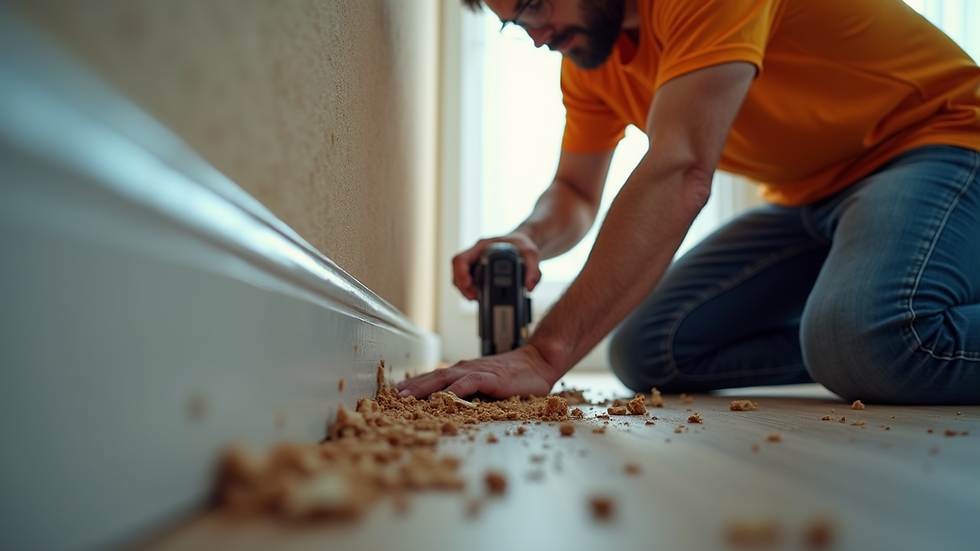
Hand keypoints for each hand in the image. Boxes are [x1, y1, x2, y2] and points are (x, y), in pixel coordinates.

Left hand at [395, 345, 558, 399]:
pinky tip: (444, 397)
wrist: (538, 362)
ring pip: (445, 378)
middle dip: (410, 387)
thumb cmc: (514, 378)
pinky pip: (469, 383)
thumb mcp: (486, 388)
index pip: (433, 378)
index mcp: (462, 372)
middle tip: (391, 397)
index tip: (394, 396)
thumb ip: (470, 395)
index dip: (413, 386)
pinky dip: (455, 390)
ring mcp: (477, 372)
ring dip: (424, 387)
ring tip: (406, 397)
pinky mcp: (492, 378)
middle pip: (432, 377)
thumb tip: (450, 410)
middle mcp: (465, 369)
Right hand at [452, 234, 541, 299]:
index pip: (461, 258)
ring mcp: (476, 264)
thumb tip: (529, 287)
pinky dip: (470, 291)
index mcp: (483, 246)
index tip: (469, 285)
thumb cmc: (523, 244)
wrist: (522, 245)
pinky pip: (468, 282)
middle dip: (462, 286)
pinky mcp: (479, 272)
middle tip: (473, 297)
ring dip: (464, 290)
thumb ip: (533, 269)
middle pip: (458, 270)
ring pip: (460, 278)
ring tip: (475, 299)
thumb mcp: (531, 253)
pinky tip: (478, 298)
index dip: (461, 273)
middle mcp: (476, 255)